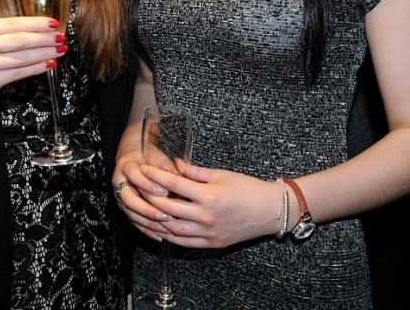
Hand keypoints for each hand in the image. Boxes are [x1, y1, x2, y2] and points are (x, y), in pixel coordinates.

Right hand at [0, 17, 65, 115]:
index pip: (12, 23)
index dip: (35, 23)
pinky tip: (48, 64)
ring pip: (21, 57)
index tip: (54, 23)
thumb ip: (4, 34)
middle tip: (61, 38)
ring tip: (59, 50)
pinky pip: (18, 73)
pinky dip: (36, 68)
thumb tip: (39, 30)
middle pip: (18, 40)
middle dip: (44, 38)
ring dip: (44, 53)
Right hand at [112, 146, 167, 238]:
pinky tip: (160, 236)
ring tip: (165, 228)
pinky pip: (134, 221)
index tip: (165, 191)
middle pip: (128, 199)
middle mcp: (119, 182)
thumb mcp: (159, 158)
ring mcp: (120, 196)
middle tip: (165, 216)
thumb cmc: (149, 156)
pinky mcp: (125, 208)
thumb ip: (168, 169)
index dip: (148, 184)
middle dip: (147, 209)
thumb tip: (182, 181)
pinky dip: (147, 230)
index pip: (134, 175)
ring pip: (131, 213)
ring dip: (148, 222)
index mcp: (126, 166)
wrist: (135, 155)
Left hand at [134, 161, 282, 248]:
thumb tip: (174, 165)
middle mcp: (207, 216)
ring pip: (172, 229)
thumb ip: (195, 172)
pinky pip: (184, 243)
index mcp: (209, 195)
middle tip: (137, 188)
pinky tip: (159, 228)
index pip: (174, 185)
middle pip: (168, 208)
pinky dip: (169, 236)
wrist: (271, 211)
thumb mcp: (222, 174)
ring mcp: (209, 233)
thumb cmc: (248, 188)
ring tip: (142, 210)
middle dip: (149, 197)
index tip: (144, 169)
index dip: (155, 175)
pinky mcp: (212, 244)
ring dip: (155, 220)